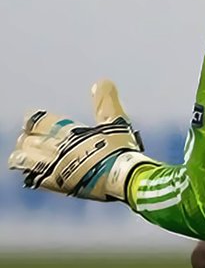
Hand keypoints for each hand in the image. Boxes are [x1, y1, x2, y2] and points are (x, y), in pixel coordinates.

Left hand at [8, 80, 151, 200]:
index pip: (39, 122)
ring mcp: (56, 168)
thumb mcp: (116, 122)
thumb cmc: (121, 149)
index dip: (32, 120)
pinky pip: (36, 179)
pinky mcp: (58, 185)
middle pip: (30, 141)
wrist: (123, 178)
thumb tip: (101, 81)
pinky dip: (30, 174)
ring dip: (22, 157)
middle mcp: (58, 149)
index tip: (31, 120)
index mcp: (69, 132)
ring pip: (26, 161)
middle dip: (27, 139)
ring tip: (19, 157)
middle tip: (26, 138)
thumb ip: (105, 102)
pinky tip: (30, 174)